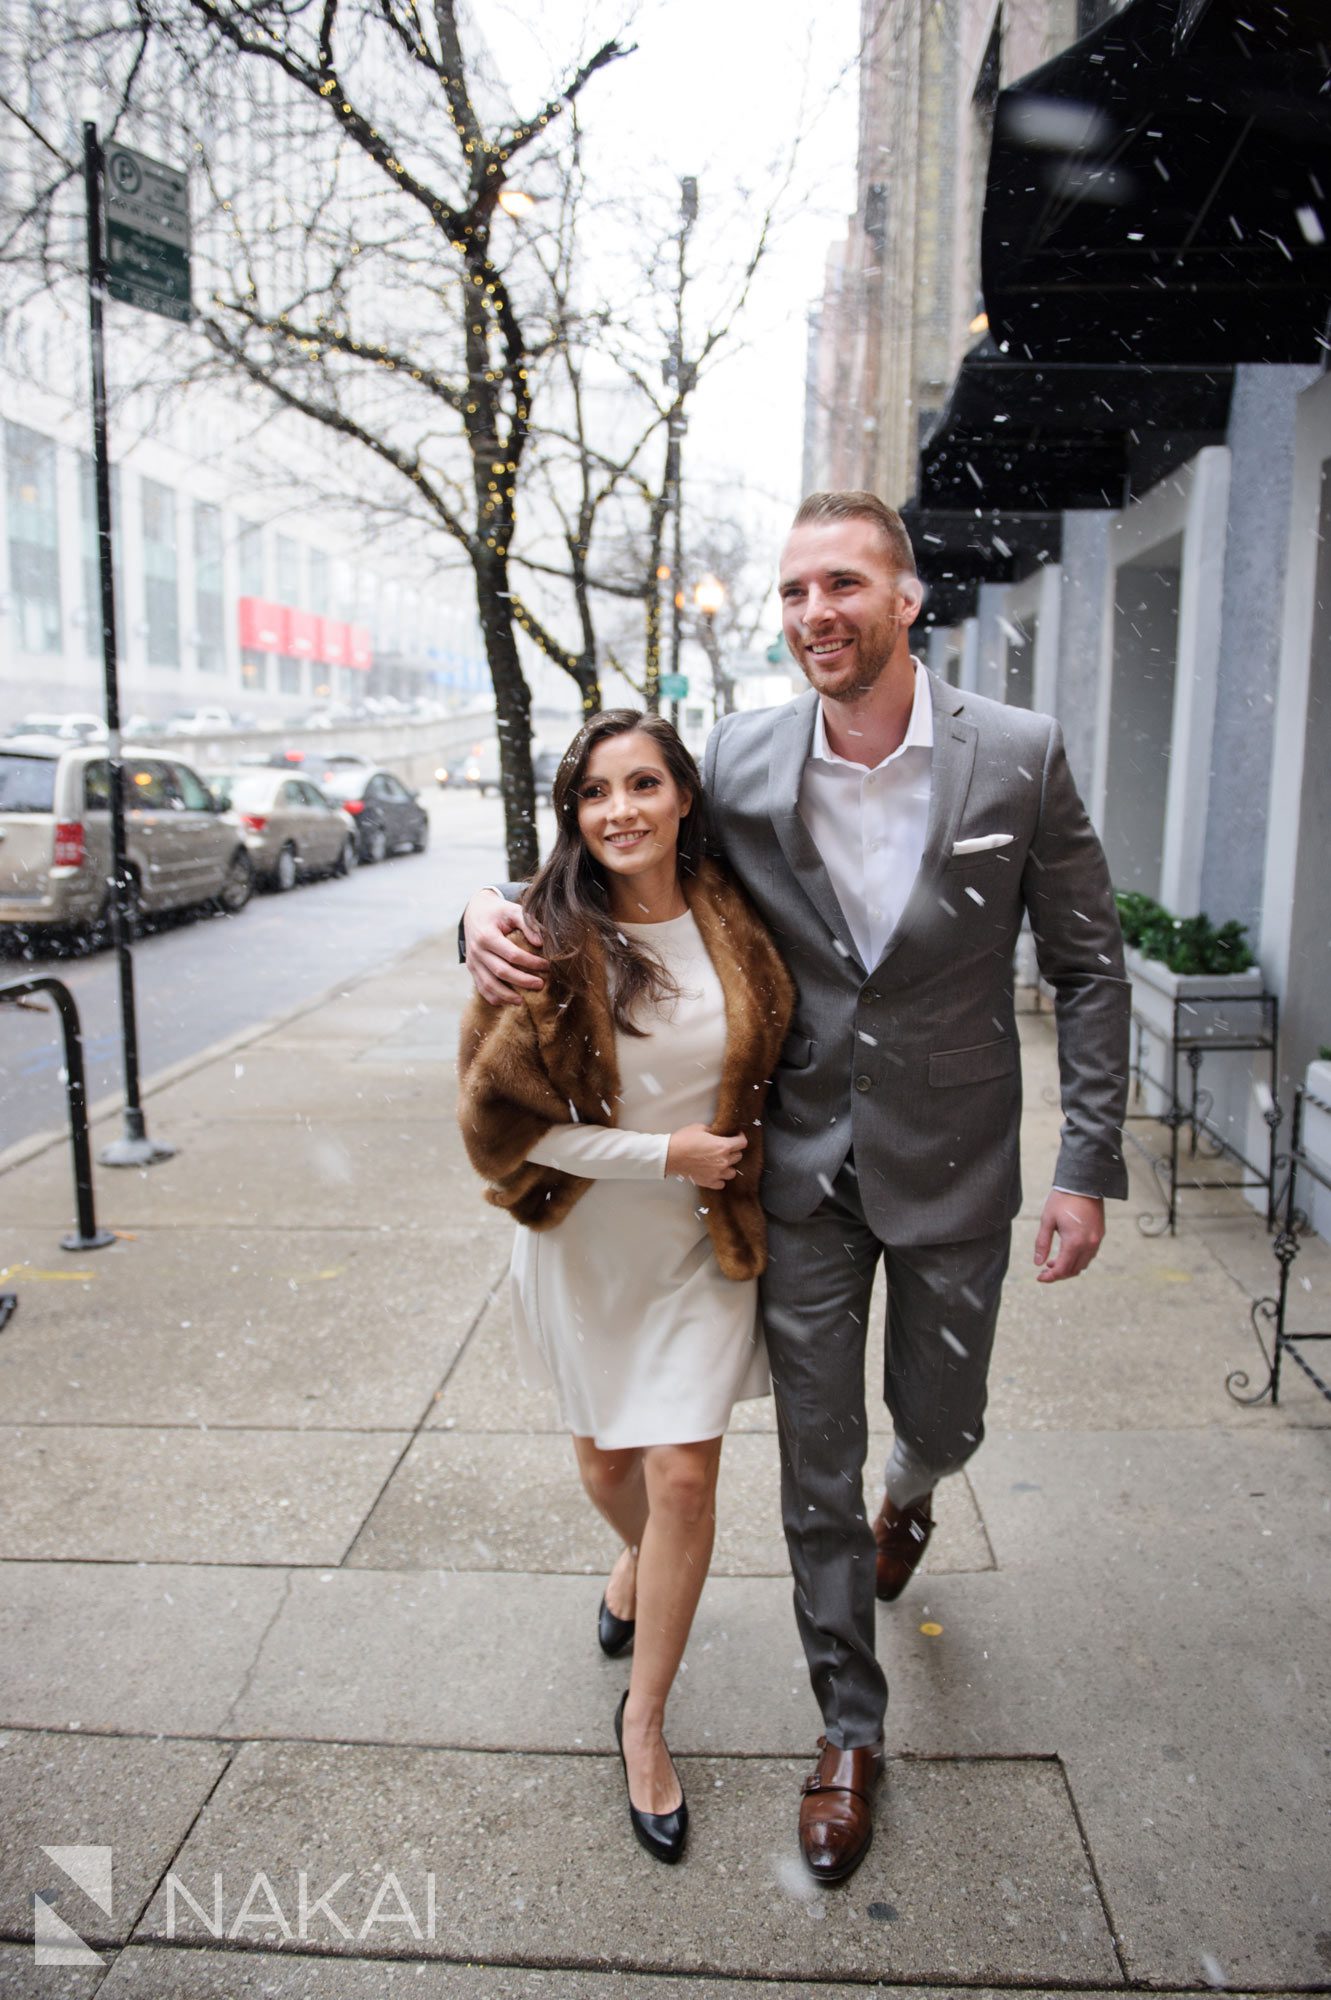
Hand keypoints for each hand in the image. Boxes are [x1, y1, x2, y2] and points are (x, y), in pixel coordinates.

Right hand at [464, 890, 548, 1004]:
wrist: (474, 912)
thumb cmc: (498, 912)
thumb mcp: (512, 910)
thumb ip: (528, 923)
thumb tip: (541, 943)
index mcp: (487, 935)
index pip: (512, 954)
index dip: (531, 962)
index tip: (546, 965)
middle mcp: (477, 951)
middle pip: (502, 972)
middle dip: (523, 981)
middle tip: (540, 984)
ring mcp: (473, 961)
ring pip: (489, 984)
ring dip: (506, 995)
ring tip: (523, 1001)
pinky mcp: (472, 968)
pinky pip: (481, 987)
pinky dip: (493, 997)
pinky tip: (507, 1001)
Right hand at [666, 1124, 747, 1189]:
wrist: (670, 1155)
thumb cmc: (684, 1140)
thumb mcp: (700, 1128)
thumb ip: (713, 1131)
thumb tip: (717, 1133)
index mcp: (723, 1146)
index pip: (742, 1143)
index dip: (740, 1137)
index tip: (736, 1136)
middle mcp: (723, 1161)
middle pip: (738, 1156)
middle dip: (734, 1150)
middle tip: (725, 1147)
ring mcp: (717, 1174)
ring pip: (732, 1172)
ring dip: (729, 1166)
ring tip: (721, 1162)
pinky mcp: (709, 1182)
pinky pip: (721, 1183)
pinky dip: (720, 1179)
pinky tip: (715, 1173)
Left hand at [1033, 1191, 1104, 1282]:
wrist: (1084, 1183)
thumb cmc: (1062, 1200)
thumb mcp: (1047, 1221)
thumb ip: (1042, 1243)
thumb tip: (1038, 1263)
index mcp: (1074, 1242)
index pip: (1062, 1269)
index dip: (1050, 1277)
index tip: (1039, 1278)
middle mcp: (1088, 1244)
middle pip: (1073, 1270)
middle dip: (1058, 1274)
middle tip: (1044, 1271)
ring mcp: (1096, 1240)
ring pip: (1083, 1264)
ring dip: (1068, 1267)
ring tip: (1053, 1261)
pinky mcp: (1100, 1235)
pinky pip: (1089, 1254)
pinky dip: (1077, 1259)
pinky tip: (1066, 1252)